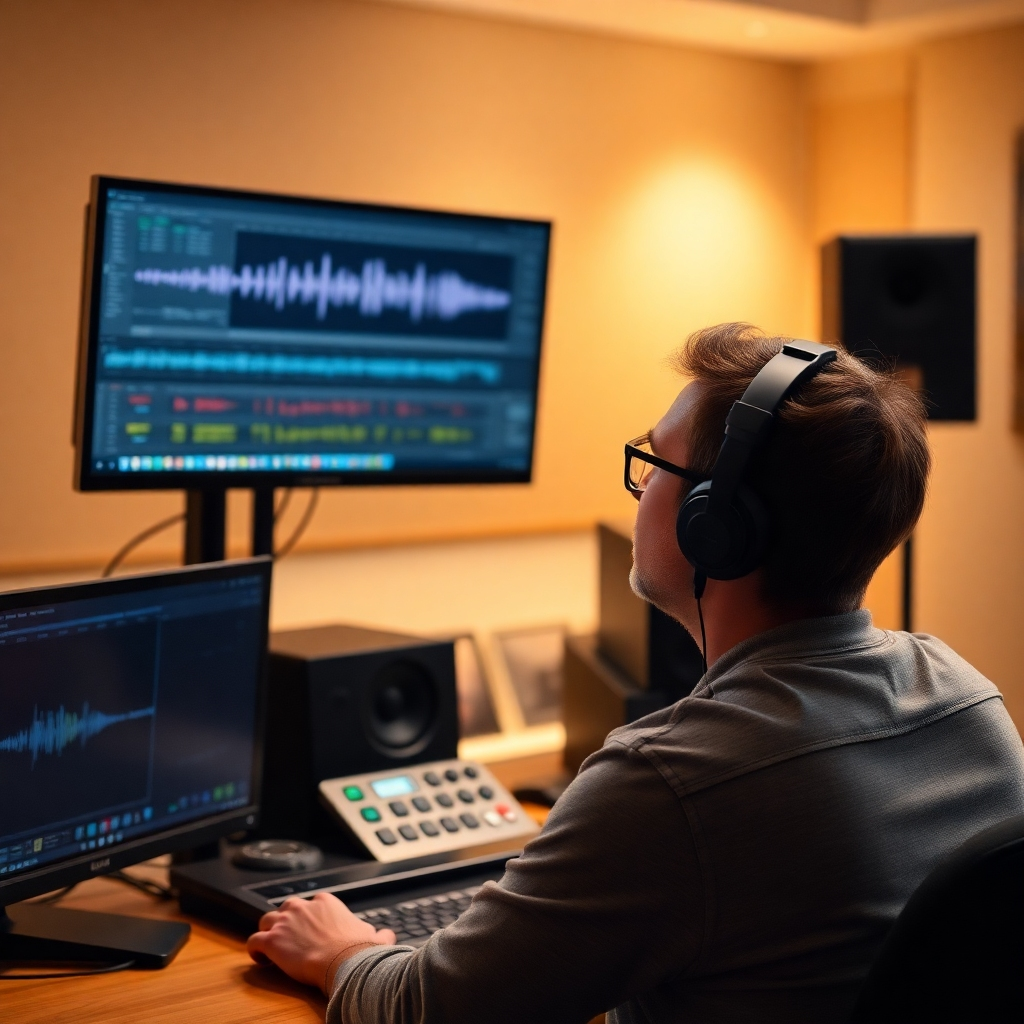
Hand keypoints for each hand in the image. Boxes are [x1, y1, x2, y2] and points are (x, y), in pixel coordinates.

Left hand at [247, 891, 396, 993]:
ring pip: (266, 921)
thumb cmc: (358, 950)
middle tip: (290, 937)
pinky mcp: (272, 940)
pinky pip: (254, 941)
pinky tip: (260, 959)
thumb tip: (387, 936)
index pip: (311, 904)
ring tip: (272, 947)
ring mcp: (285, 922)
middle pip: (286, 908)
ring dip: (268, 932)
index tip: (310, 930)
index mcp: (326, 902)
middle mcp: (302, 907)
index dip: (308, 918)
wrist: (343, 962)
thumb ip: (378, 933)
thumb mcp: (374, 936)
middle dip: (287, 920)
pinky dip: (255, 950)